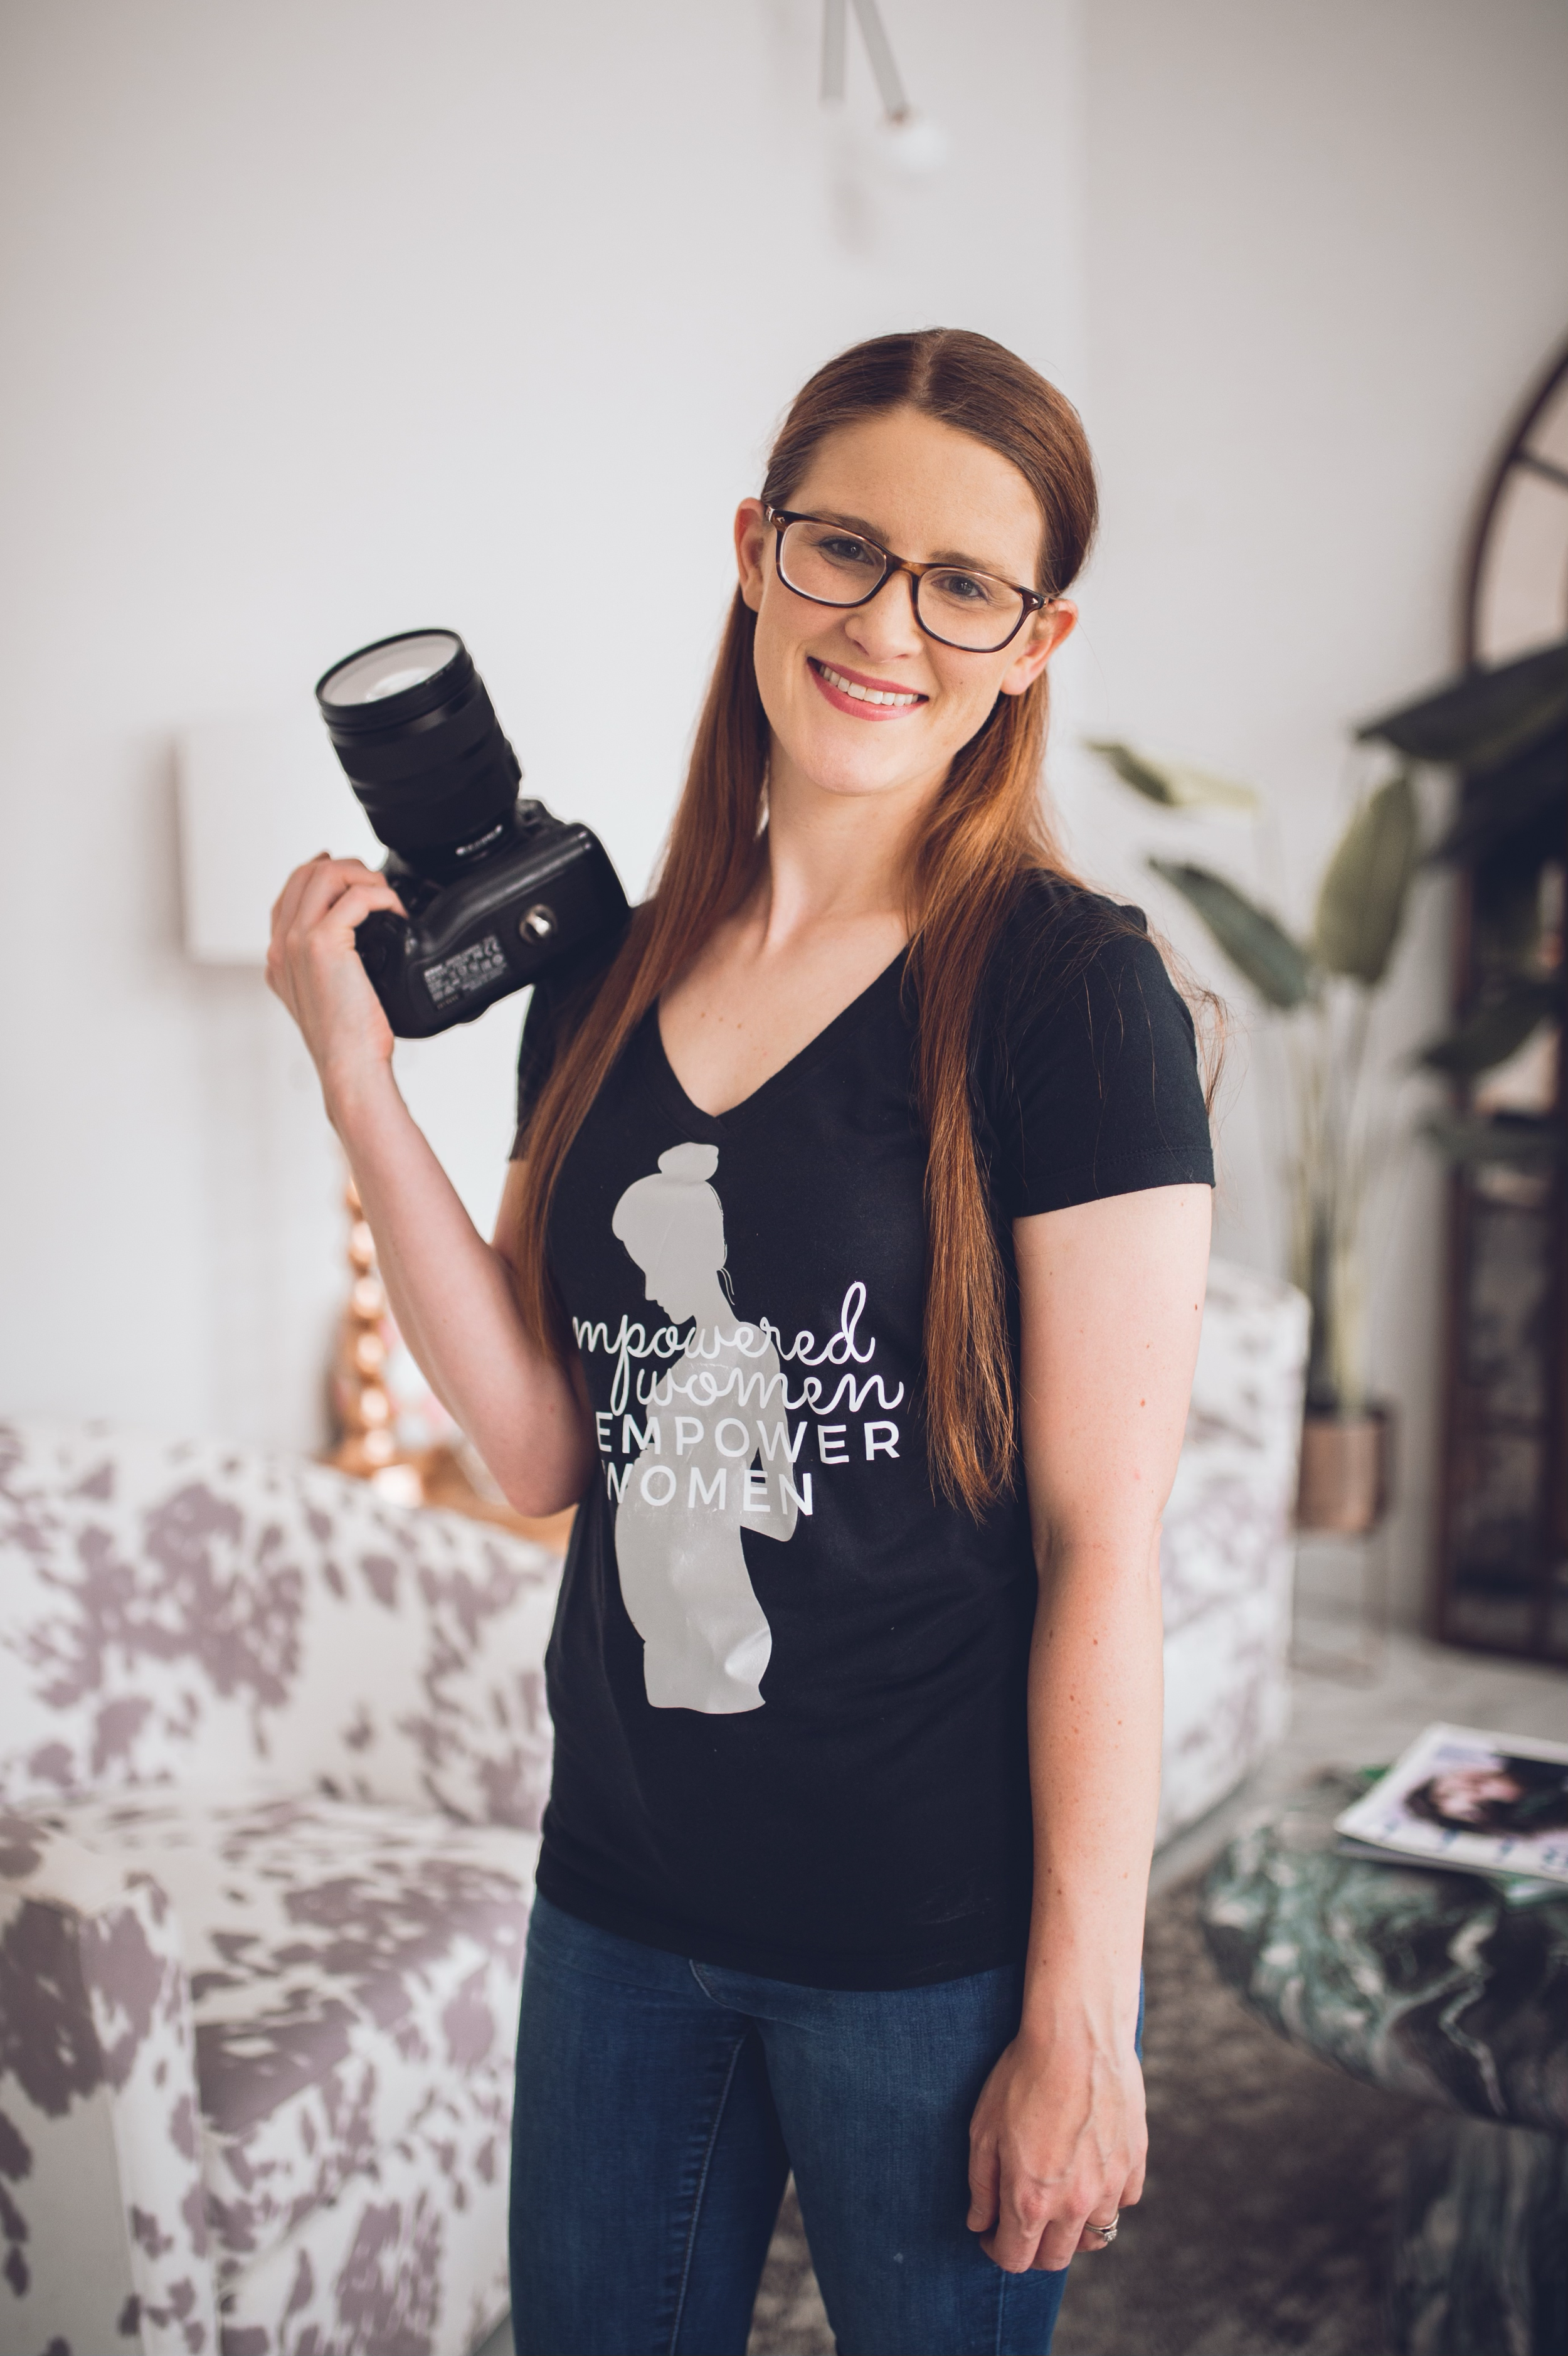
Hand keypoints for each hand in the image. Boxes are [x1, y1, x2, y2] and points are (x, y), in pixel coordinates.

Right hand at [265, 854, 405, 1096]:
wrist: (349, 1066)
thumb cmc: (348, 1041)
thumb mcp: (329, 999)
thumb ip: (330, 968)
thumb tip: (358, 944)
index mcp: (279, 957)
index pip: (290, 893)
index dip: (320, 872)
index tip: (350, 873)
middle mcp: (282, 946)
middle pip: (305, 874)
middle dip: (347, 868)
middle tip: (377, 885)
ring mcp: (297, 942)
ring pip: (324, 875)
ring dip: (362, 876)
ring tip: (386, 896)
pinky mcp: (322, 944)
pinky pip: (355, 897)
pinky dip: (381, 896)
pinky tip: (395, 911)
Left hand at [966, 2020, 1145, 2272]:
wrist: (1077, 2035)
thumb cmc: (1023, 2077)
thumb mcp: (984, 2130)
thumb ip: (981, 2186)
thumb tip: (979, 2223)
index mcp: (1032, 2200)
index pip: (1016, 2259)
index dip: (996, 2250)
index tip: (990, 2233)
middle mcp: (1075, 2204)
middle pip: (1056, 2258)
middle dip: (1033, 2248)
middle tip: (1021, 2221)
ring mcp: (1110, 2186)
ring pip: (1093, 2236)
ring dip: (1072, 2227)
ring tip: (1057, 2198)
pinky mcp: (1134, 2163)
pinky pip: (1122, 2202)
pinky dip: (1106, 2199)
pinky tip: (1090, 2173)